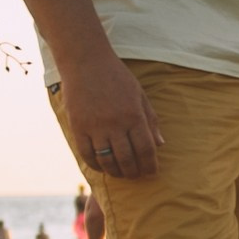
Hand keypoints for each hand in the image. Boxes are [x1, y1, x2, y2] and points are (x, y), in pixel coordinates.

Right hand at [60, 51, 163, 179]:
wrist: (85, 62)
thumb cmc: (116, 77)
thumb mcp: (139, 95)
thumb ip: (150, 120)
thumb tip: (160, 144)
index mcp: (134, 115)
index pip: (146, 149)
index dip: (150, 165)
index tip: (152, 172)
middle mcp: (115, 124)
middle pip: (128, 159)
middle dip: (134, 172)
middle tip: (136, 175)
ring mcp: (95, 127)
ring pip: (108, 160)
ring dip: (116, 172)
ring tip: (122, 173)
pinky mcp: (78, 127)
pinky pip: (87, 154)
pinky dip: (96, 165)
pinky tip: (103, 167)